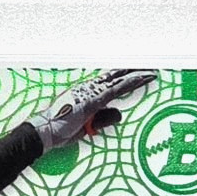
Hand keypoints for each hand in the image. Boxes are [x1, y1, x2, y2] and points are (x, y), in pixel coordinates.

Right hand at [32, 69, 156, 151]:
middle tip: (148, 64)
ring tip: (151, 70)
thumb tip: (120, 113)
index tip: (136, 71)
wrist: (45, 131)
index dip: (123, 75)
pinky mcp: (94, 99)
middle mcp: (88, 87)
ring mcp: (91, 91)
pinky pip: (116, 89)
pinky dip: (130, 82)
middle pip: (115, 76)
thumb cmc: (60, 129)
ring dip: (136, 74)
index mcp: (85, 92)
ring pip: (119, 79)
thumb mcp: (87, 126)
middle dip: (132, 70)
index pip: (108, 81)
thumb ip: (103, 119)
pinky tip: (142, 78)